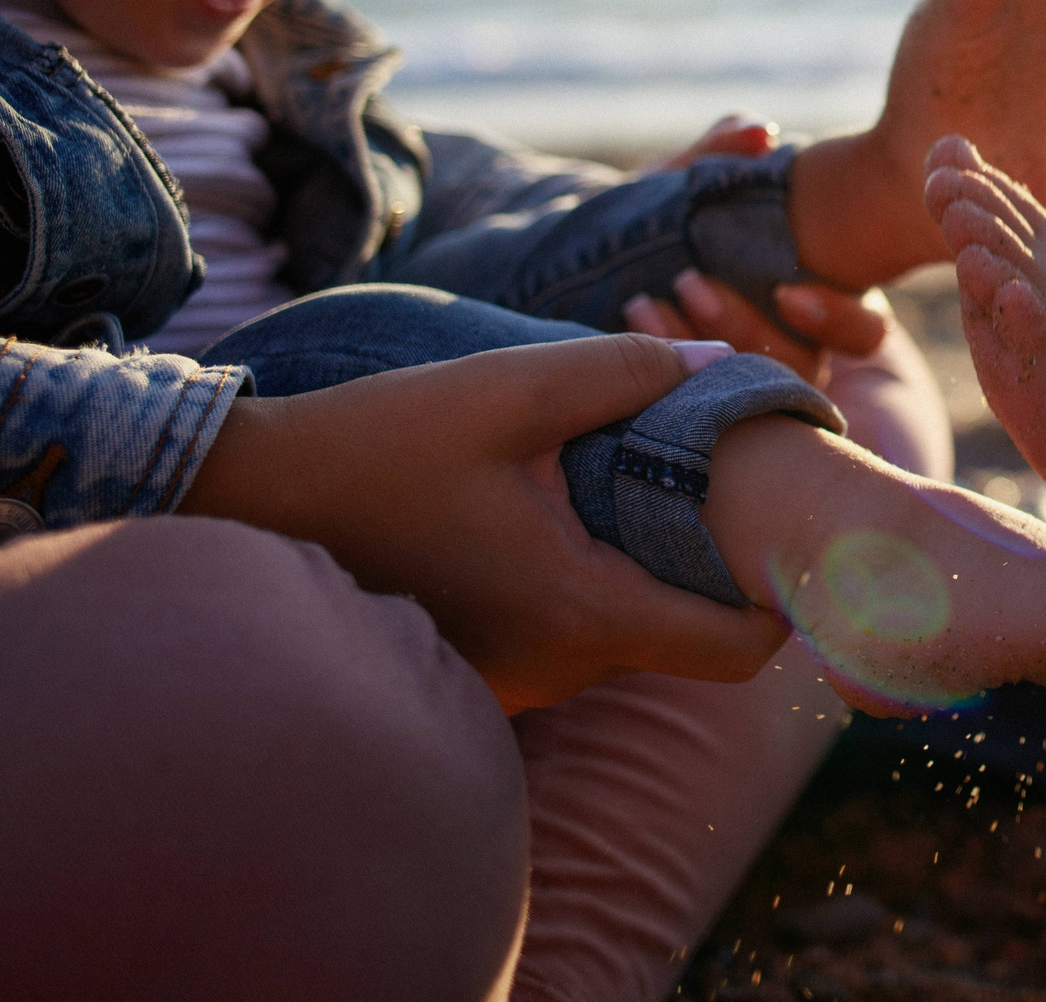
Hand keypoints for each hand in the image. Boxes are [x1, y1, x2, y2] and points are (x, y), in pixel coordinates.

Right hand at [180, 333, 787, 711]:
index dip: (788, 598)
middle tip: (733, 482)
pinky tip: (578, 509)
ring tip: (653, 479)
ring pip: (632, 631)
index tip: (798, 533)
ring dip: (653, 565)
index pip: (738, 650)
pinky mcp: (483, 669)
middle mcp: (559, 667)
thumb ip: (625, 372)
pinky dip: (597, 580)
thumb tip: (722, 364)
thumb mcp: (506, 389)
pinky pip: (576, 633)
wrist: (247, 504)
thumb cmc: (377, 445)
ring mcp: (517, 681)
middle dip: (723, 567)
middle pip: (693, 637)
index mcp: (581, 609)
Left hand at [628, 115, 891, 383]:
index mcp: (817, 295)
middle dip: (743, 327)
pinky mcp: (694, 390)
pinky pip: (692, 396)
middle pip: (800, 366)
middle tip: (689, 282)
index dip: (839, 320)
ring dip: (695, 344)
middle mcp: (790, 346)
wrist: (592, 248)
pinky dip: (661, 356)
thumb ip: (724, 148)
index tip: (786, 292)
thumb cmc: (664, 209)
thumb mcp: (687, 175)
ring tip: (641, 302)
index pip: (863, 332)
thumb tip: (760, 133)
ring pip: (744, 386)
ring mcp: (743, 374)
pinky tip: (632, 315)